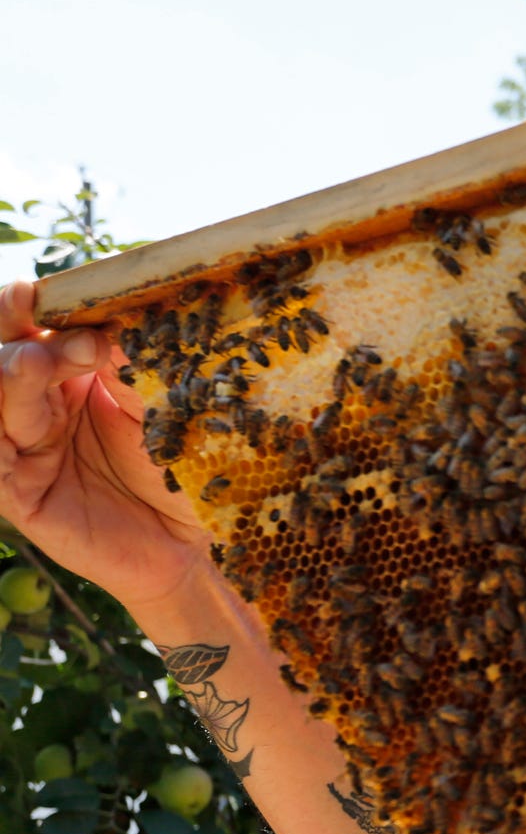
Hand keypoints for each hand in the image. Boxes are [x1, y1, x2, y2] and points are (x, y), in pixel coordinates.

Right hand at [0, 280, 211, 609]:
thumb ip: (129, 362)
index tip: (38, 291)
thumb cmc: (187, 466)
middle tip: (56, 328)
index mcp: (68, 373)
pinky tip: (13, 425)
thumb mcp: (162, 403)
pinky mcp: (17, 494)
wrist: (198, 541)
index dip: (24, 306)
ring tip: (37, 361)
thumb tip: (111, 311)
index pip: (29, 327)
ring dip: (10, 374)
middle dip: (15, 333)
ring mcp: (22, 449)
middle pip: (0, 355)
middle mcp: (39, 406)